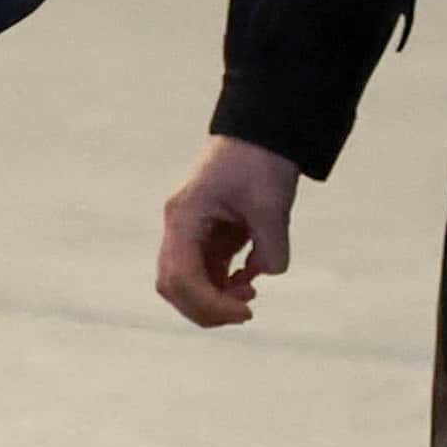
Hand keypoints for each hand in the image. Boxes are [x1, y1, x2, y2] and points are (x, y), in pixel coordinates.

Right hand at [153, 139, 300, 328]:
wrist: (263, 132)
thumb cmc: (260, 160)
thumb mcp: (272, 204)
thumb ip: (271, 247)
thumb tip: (266, 274)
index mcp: (185, 216)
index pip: (181, 276)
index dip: (209, 303)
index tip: (245, 311)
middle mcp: (180, 227)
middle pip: (174, 286)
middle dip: (206, 308)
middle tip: (245, 313)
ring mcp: (191, 232)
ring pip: (188, 283)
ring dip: (214, 299)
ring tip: (249, 295)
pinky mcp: (207, 235)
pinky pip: (205, 272)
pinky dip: (223, 285)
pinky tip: (248, 280)